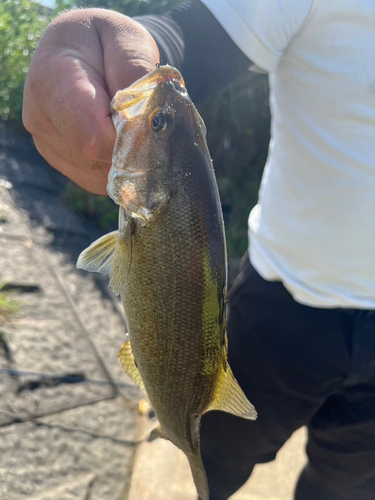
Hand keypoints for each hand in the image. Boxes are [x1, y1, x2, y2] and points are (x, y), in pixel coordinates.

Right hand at [23, 9, 158, 194]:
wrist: (84, 50)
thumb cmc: (107, 41)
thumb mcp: (128, 40)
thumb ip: (135, 76)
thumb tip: (143, 121)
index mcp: (51, 82)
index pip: (92, 136)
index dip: (129, 139)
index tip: (151, 122)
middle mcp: (41, 120)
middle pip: (97, 159)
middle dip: (131, 147)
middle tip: (146, 121)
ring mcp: (49, 145)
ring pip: (100, 174)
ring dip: (127, 158)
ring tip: (130, 125)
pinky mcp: (63, 163)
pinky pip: (99, 180)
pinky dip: (119, 167)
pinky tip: (122, 141)